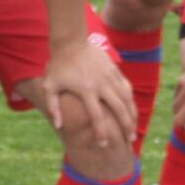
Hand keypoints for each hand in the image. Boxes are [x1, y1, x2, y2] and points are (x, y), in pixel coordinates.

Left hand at [27, 36, 136, 154]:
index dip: (101, 133)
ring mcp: (110, 76)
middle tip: (130, 140)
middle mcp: (101, 85)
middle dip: (126, 127)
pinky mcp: (114, 70)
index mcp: (86, 91)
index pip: (97, 117)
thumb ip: (53, 106)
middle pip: (119, 110)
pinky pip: (126, 87)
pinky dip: (131, 100)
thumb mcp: (50, 86)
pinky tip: (132, 109)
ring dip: (133, 115)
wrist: (71, 40)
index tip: (104, 144)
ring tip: (134, 128)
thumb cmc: (58, 65)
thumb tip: (58, 126)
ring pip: (127, 99)